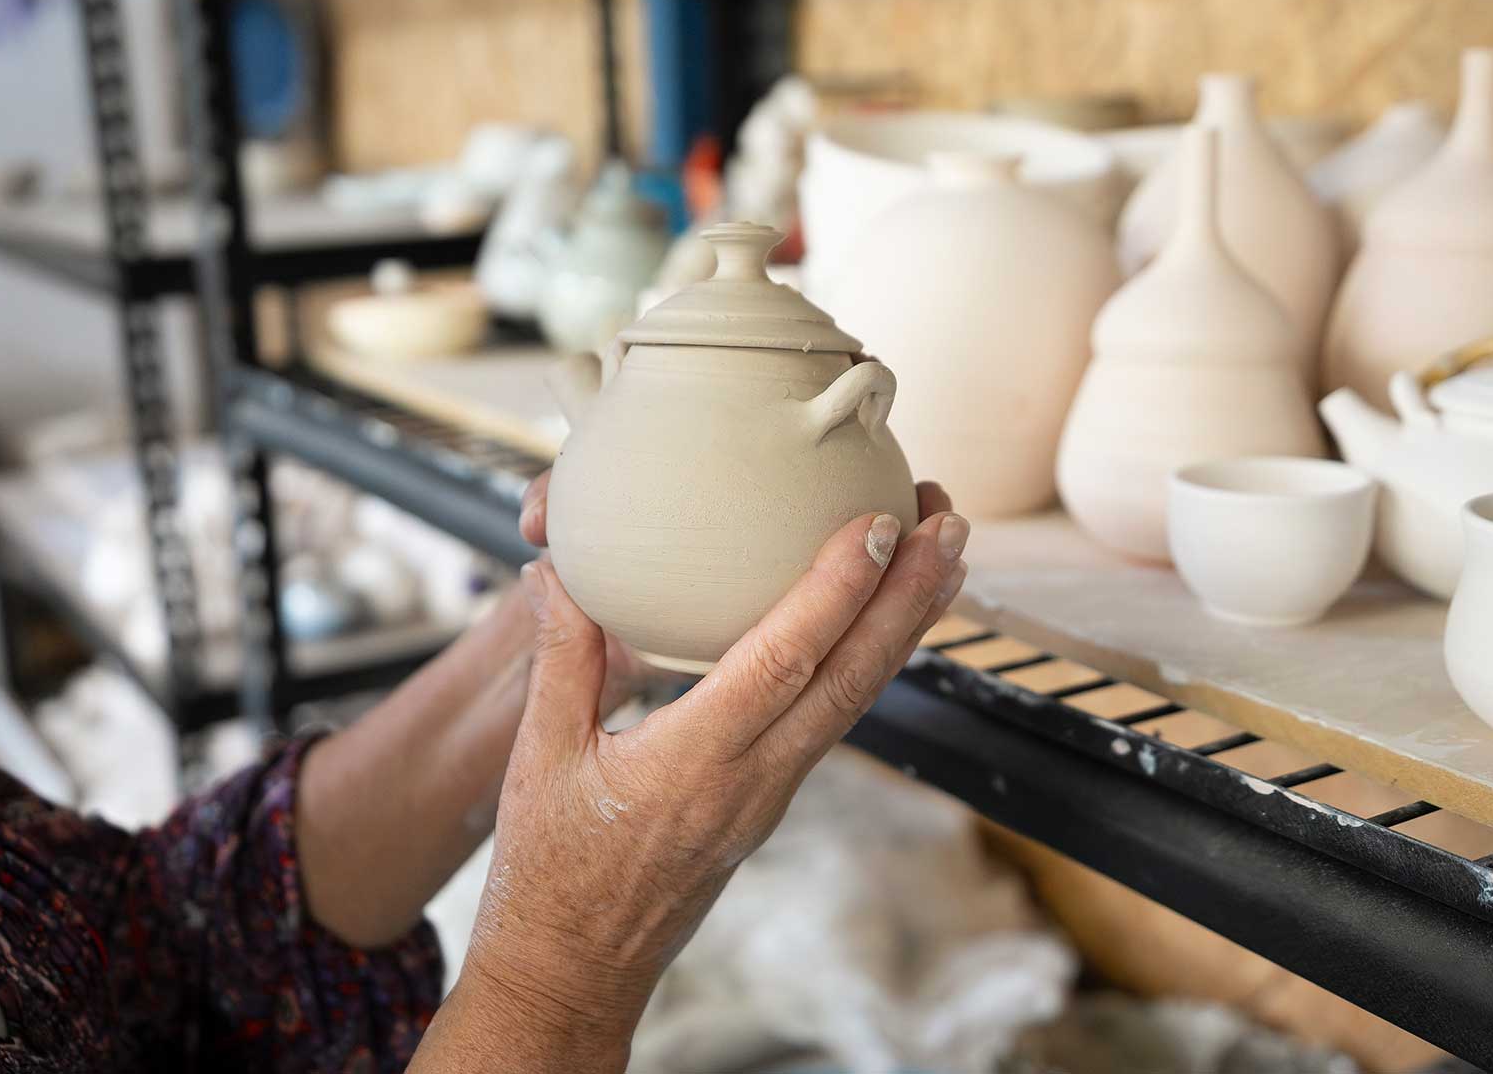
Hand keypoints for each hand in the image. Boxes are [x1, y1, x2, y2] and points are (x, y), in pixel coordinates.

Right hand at [437, 499, 968, 1071]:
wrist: (573, 971)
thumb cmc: (549, 872)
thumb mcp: (540, 757)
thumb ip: (560, 656)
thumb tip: (559, 568)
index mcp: (693, 763)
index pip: (783, 663)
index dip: (837, 590)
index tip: (880, 525)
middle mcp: (750, 781)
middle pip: (853, 679)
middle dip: (909, 597)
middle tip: (951, 520)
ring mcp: (768, 796)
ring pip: (855, 701)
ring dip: (904, 626)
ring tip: (942, 558)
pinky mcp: (768, 802)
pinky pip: (832, 721)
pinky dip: (867, 662)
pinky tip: (879, 624)